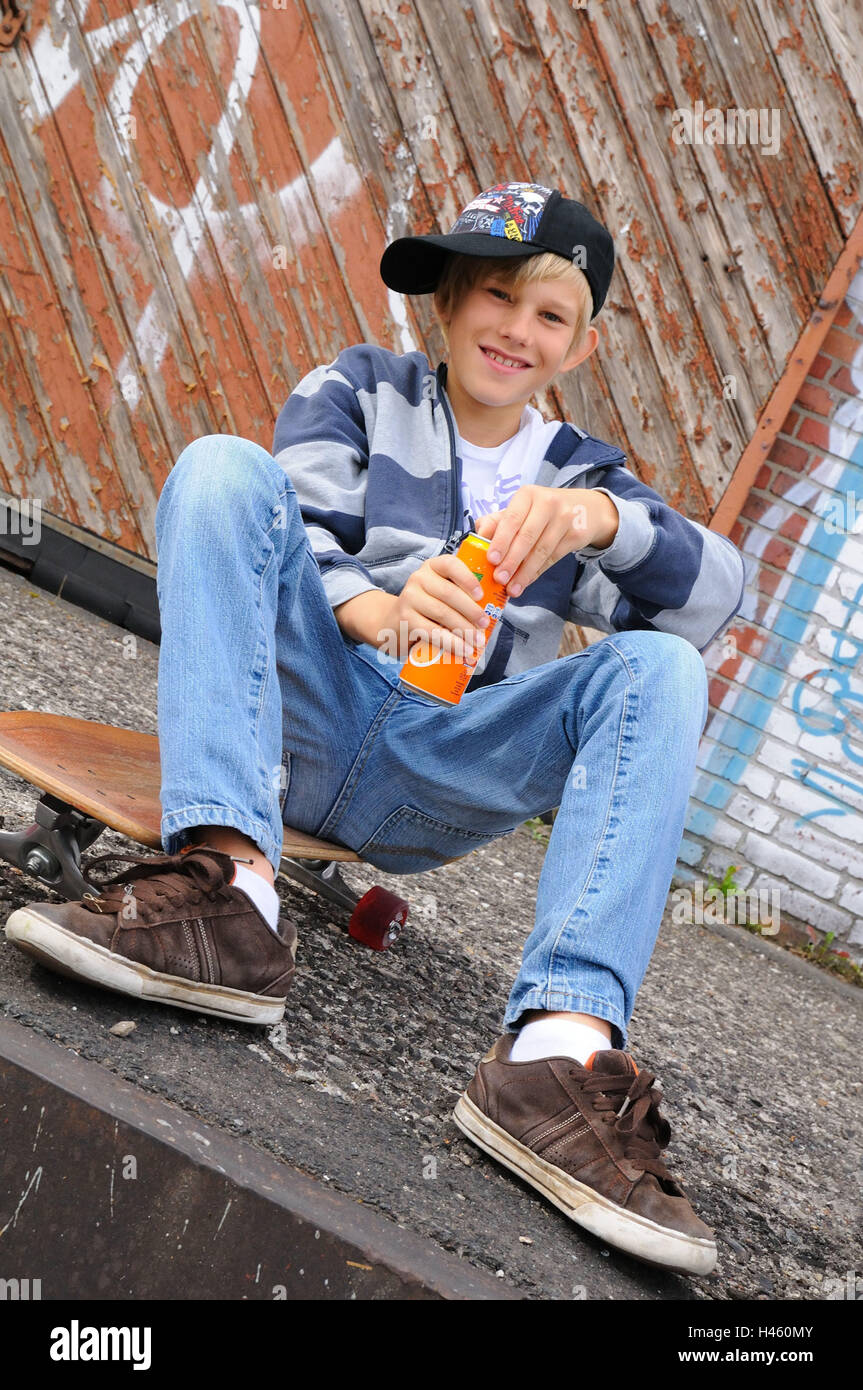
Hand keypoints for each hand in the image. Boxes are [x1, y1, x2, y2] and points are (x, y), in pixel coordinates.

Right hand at [375, 553, 492, 663]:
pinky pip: (432, 631)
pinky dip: (451, 643)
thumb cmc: (428, 607)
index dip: (468, 579)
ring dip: (464, 630)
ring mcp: (409, 598)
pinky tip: (463, 650)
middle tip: (485, 625)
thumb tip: (497, 608)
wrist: (392, 622)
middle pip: (449, 593)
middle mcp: (419, 578)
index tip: (482, 596)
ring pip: (442, 613)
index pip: (451, 565)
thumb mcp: (441, 592)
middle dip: (471, 611)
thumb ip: (461, 593)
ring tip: (478, 641)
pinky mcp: (405, 620)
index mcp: (433, 567)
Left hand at [474, 485, 618, 595]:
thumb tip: (476, 537)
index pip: (511, 519)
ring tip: (512, 589)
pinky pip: (553, 558)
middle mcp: (548, 503)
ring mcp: (565, 518)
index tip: (490, 560)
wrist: (585, 508)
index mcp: (528, 495)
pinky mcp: (576, 534)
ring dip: (524, 573)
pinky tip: (526, 581)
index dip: (500, 541)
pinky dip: (537, 572)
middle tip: (499, 579)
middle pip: (526, 537)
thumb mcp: (520, 509)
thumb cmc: (542, 510)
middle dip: (511, 561)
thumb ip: (496, 521)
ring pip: (541, 550)